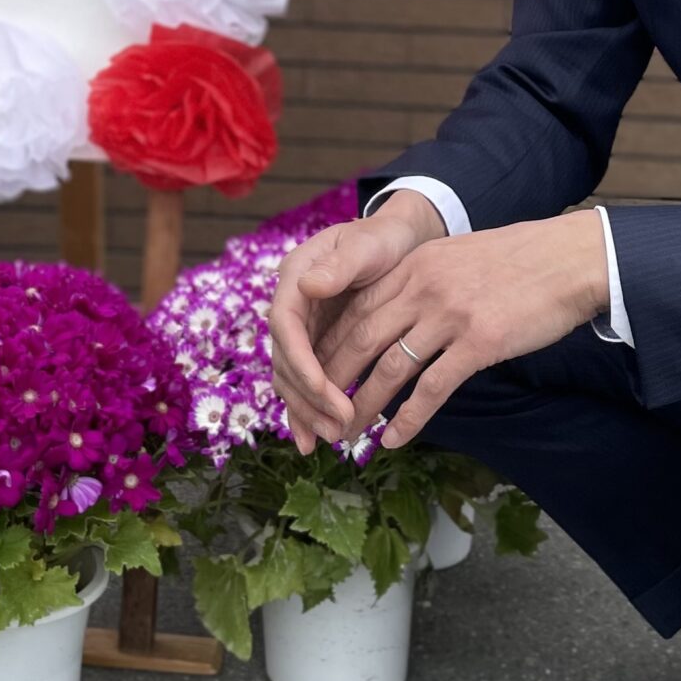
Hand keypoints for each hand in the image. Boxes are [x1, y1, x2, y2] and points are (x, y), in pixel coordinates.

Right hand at [269, 193, 444, 453]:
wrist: (395, 243)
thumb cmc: (382, 240)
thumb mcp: (365, 245)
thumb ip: (340, 265)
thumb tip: (308, 286)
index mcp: (295, 278)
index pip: (285, 325)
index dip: (299, 361)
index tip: (322, 390)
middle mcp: (292, 306)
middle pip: (285, 359)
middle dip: (308, 396)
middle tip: (339, 424)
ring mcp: (303, 328)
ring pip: (292, 377)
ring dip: (309, 410)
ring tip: (336, 436)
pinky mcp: (318, 345)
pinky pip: (307, 381)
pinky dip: (309, 410)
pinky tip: (314, 440)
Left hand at [317, 209, 610, 450]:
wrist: (569, 258)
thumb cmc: (517, 262)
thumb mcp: (456, 258)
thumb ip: (422, 281)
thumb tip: (395, 315)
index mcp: (414, 265)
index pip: (354, 308)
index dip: (329, 346)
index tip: (313, 376)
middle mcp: (423, 286)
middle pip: (361, 339)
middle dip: (333, 381)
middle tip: (319, 413)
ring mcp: (449, 314)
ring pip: (389, 368)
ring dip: (363, 407)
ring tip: (347, 435)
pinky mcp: (479, 341)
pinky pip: (432, 387)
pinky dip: (407, 418)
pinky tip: (393, 440)